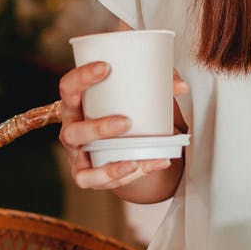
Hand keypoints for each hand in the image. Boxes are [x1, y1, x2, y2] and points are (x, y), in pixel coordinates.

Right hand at [58, 61, 187, 191]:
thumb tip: (182, 86)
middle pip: (74, 132)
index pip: (68, 87)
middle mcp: (71, 130)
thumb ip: (157, 84)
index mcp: (76, 104)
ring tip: (135, 160)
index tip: (106, 67)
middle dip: (99, 129)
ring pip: (83, 168)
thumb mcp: (132, 93)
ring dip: (109, 166)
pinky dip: (123, 179)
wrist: (114, 138)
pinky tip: (146, 167)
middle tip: (127, 122)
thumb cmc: (119, 109)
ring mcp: (77, 156)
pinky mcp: (86, 175)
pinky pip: (99, 182)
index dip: (82, 76)